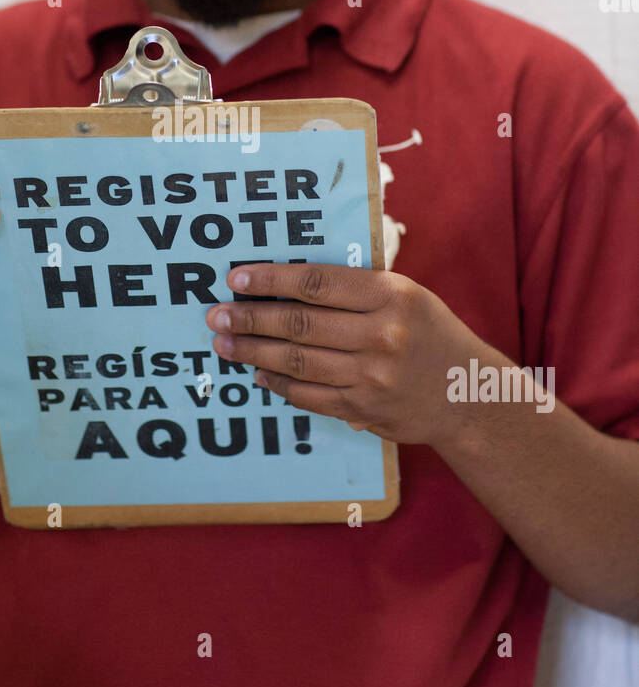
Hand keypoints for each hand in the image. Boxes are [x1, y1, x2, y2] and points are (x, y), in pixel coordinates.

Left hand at [204, 262, 485, 447]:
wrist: (469, 393)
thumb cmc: (430, 333)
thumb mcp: (406, 294)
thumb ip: (355, 288)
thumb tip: (287, 285)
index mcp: (391, 295)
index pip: (316, 283)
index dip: (270, 280)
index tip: (236, 278)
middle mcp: (382, 335)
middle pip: (299, 324)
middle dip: (250, 319)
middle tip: (216, 315)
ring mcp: (372, 377)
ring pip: (297, 362)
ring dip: (253, 352)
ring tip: (224, 343)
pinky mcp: (364, 409)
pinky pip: (309, 395)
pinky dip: (279, 383)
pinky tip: (258, 372)